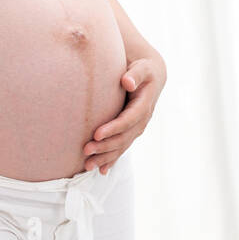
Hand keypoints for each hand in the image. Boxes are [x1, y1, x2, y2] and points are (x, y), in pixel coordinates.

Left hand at [82, 53, 165, 173]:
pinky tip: (101, 171)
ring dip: (105, 157)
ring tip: (87, 165)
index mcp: (145, 105)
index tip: (96, 134)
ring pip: (122, 146)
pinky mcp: (131, 132)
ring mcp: (137, 128)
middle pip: (124, 137)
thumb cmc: (143, 69)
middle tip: (86, 150)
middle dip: (105, 146)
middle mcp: (142, 120)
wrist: (152, 77)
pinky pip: (122, 148)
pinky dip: (112, 160)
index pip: (128, 119)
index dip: (113, 128)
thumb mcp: (143, 68)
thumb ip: (136, 74)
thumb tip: (127, 81)